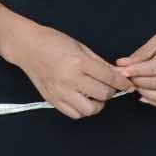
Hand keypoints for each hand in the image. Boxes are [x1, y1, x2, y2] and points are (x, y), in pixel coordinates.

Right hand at [7, 24, 131, 118]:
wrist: (27, 47)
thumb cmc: (53, 42)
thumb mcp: (80, 46)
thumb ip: (99, 62)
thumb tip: (117, 74)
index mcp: (78, 62)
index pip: (109, 78)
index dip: (123, 83)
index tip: (128, 86)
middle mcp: (70, 79)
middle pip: (102, 95)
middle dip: (110, 92)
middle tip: (108, 86)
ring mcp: (60, 91)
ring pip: (89, 110)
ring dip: (97, 104)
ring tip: (94, 95)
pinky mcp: (52, 100)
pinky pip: (74, 114)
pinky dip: (82, 110)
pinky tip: (82, 99)